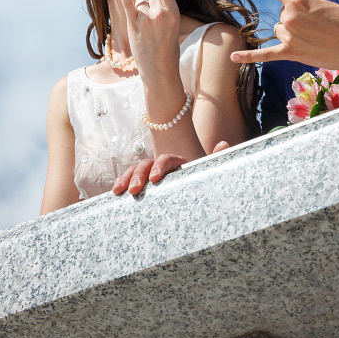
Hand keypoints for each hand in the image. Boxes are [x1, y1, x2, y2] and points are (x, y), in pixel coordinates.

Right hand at [112, 142, 230, 196]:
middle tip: (135, 191)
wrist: (195, 188)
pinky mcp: (143, 182)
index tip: (155, 179)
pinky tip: (115, 194)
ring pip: (135, 170)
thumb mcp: (208, 171)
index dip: (160, 167)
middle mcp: (161, 164)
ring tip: (119, 192)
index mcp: (177, 161)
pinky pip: (129, 179)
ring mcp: (151, 172)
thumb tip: (224, 143)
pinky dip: (121, 183)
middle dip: (139, 175)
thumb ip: (216, 158)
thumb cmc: (201, 179)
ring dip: (126, 178)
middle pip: (147, 164)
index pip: (166, 159)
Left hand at [117, 0, 180, 80]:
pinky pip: (128, 5)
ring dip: (140, 9)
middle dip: (150, 1)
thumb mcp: (173, 25)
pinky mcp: (134, 27)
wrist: (160, 71)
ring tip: (146, 28)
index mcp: (173, 12)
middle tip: (154, 21)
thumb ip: (163, 8)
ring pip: (140, 0)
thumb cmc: (168, 48)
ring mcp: (146, 20)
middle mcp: (159, 13)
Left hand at [229, 0, 338, 70]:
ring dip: (293, 35)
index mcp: (298, 0)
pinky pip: (266, 55)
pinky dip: (249, 57)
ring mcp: (290, 36)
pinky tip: (234, 58)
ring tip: (316, 38)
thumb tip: (294, 18)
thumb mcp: (323, 5)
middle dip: (296, 21)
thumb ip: (304, 8)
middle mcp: (290, 16)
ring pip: (281, 32)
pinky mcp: (293, 54)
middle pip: (282, 16)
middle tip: (318, 27)